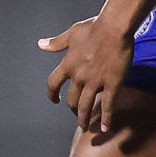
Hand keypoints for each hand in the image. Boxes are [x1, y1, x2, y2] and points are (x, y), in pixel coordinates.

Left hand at [40, 17, 132, 133]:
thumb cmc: (94, 27)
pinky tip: (105, 128)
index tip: (54, 100)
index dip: (52, 94)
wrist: (114, 28)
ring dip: (84, 119)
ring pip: (86, 106)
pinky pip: (107, 105)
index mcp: (68, 65)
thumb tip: (40, 45)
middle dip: (73, 109)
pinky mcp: (112, 84)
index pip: (53, 84)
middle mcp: (79, 76)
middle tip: (77, 114)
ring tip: (85, 127)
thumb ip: (56, 43)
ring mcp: (95, 82)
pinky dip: (106, 119)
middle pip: (71, 99)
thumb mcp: (72, 34)